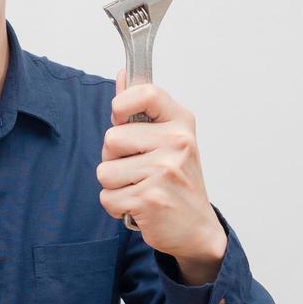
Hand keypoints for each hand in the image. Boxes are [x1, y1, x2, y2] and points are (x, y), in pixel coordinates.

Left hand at [96, 69, 226, 269]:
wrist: (197, 228)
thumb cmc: (177, 181)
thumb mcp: (168, 139)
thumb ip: (142, 108)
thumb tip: (123, 75)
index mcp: (180, 122)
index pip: (144, 92)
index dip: (122, 105)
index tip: (122, 119)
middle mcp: (177, 143)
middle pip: (111, 138)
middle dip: (114, 158)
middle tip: (139, 170)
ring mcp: (165, 171)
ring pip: (105, 171)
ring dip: (115, 185)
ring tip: (140, 188)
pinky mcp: (150, 199)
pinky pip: (107, 197)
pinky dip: (117, 206)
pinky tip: (139, 206)